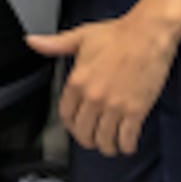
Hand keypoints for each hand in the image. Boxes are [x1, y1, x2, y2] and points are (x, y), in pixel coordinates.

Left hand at [26, 9, 180, 158]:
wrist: (148, 34)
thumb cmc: (119, 34)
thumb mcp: (81, 36)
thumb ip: (55, 44)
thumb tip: (32, 42)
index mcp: (77, 81)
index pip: (66, 115)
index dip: (71, 126)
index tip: (77, 128)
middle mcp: (93, 97)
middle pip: (84, 133)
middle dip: (88, 140)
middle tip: (94, 140)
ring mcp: (114, 106)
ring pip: (105, 140)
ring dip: (107, 147)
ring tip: (111, 145)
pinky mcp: (136, 110)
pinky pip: (127, 138)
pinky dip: (126, 146)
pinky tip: (127, 145)